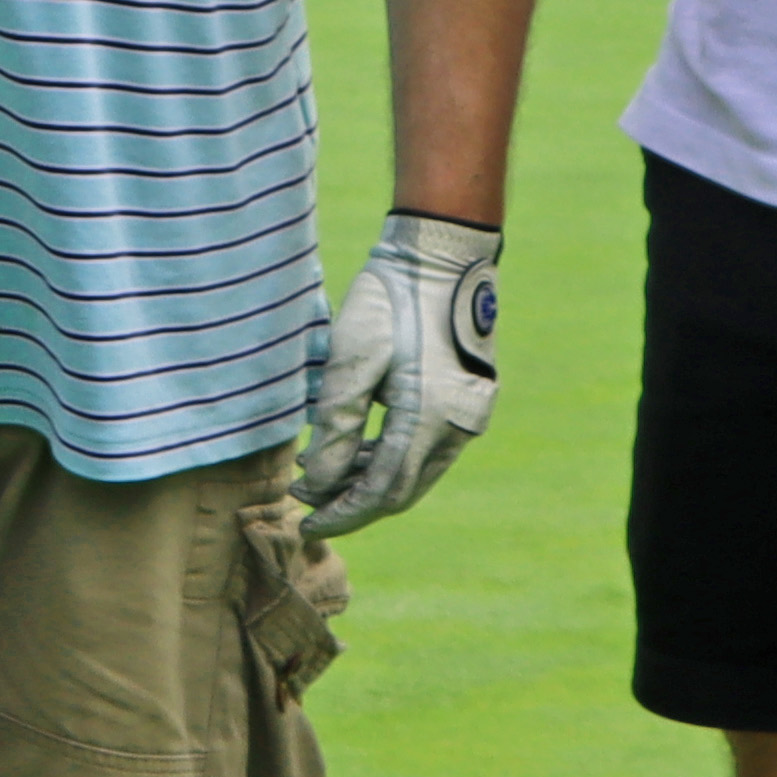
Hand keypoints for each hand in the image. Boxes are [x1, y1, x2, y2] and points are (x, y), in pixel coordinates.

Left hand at [293, 213, 501, 530]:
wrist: (442, 255)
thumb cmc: (391, 299)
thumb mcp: (352, 359)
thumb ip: (338, 426)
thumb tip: (321, 483)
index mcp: (430, 417)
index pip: (383, 491)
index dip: (344, 513)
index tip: (306, 521)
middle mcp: (459, 426)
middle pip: (402, 489)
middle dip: (353, 501)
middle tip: (307, 499)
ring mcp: (469, 415)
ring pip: (415, 471)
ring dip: (370, 478)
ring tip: (322, 472)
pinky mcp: (468, 400)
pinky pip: (427, 447)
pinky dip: (391, 455)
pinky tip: (356, 448)